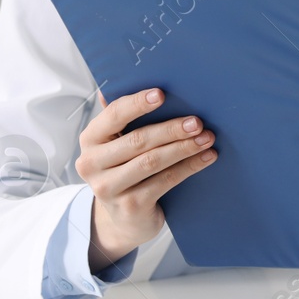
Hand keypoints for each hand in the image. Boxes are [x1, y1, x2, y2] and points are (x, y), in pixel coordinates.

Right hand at [76, 88, 215, 270]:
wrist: (122, 220)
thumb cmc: (125, 169)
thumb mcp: (119, 144)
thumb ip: (126, 118)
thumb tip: (144, 78)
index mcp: (90, 139)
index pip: (113, 115)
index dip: (137, 104)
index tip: (162, 94)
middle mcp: (92, 163)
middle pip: (138, 140)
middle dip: (171, 129)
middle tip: (197, 121)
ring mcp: (108, 187)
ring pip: (152, 162)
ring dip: (184, 148)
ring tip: (207, 138)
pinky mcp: (130, 206)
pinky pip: (165, 181)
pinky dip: (189, 167)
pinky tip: (207, 157)